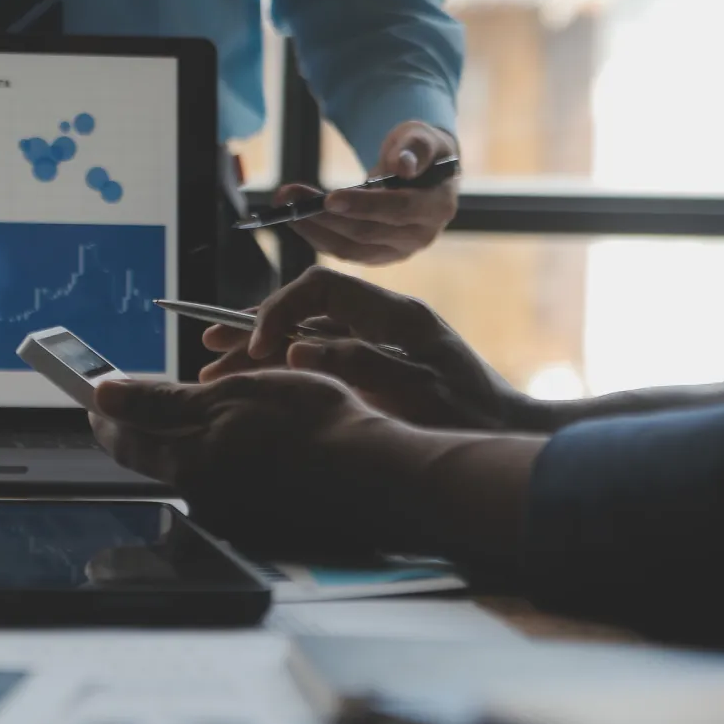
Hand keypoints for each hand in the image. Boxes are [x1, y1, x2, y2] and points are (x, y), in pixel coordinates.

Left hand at [90, 371, 425, 555]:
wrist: (375, 473)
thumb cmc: (308, 425)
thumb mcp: (227, 395)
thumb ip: (159, 401)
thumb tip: (102, 395)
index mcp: (187, 464)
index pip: (123, 439)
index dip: (107, 412)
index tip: (96, 392)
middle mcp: (202, 497)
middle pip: (156, 456)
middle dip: (146, 425)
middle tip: (146, 395)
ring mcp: (233, 513)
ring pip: (194, 467)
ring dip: (192, 439)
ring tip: (213, 407)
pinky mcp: (262, 518)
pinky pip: (228, 482)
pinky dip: (228, 457)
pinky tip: (255, 441)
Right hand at [234, 266, 535, 430]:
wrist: (512, 435)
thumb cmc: (472, 418)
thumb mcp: (417, 391)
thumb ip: (359, 365)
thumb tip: (298, 347)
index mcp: (395, 315)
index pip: (321, 288)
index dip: (280, 310)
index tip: (257, 346)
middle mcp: (384, 322)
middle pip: (305, 310)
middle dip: (255, 327)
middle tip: (211, 349)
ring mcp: (380, 344)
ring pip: (306, 335)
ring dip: (263, 350)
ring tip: (217, 368)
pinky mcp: (377, 368)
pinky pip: (318, 358)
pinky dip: (284, 367)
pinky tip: (257, 381)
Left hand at [280, 121, 457, 264]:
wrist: (419, 171)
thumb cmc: (418, 150)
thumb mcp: (422, 137)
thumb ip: (415, 148)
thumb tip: (403, 166)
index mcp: (437, 206)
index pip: (399, 210)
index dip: (364, 205)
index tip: (329, 198)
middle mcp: (420, 236)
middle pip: (366, 233)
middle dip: (323, 215)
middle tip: (289, 196)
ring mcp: (398, 251)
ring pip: (349, 248)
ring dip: (312, 228)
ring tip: (285, 205)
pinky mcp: (378, 256)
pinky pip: (344, 251)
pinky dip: (317, 236)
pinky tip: (296, 219)